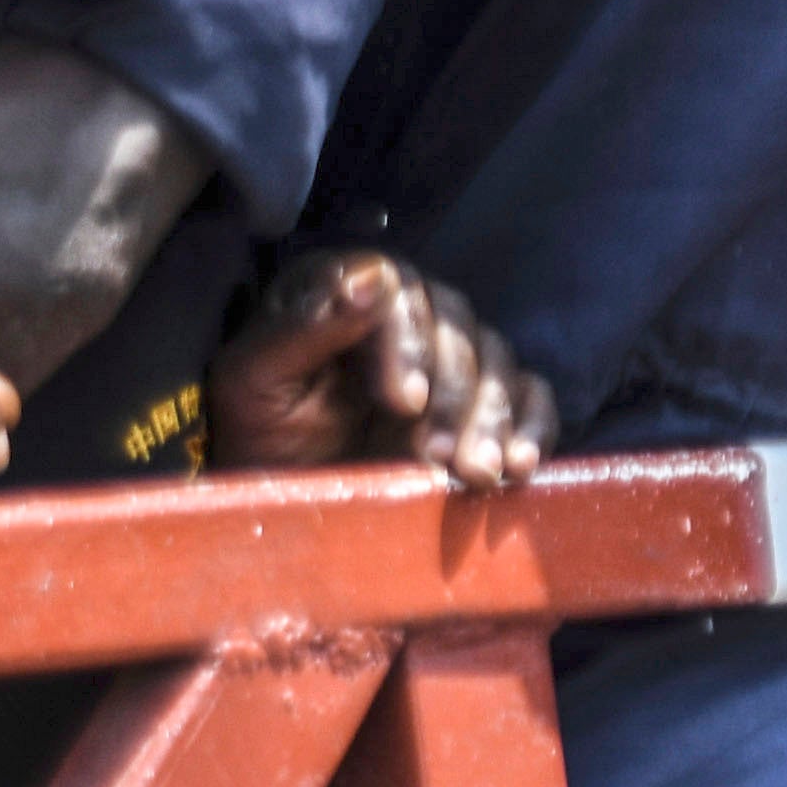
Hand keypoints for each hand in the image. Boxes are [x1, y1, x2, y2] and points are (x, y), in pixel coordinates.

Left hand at [205, 248, 558, 481]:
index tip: (405, 402)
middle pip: (455, 324)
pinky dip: (533, 426)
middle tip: (438, 455)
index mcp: (339, 292)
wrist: (282, 508)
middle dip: (453, 393)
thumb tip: (370, 278)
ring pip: (495, 359)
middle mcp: (401, 314)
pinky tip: (519, 465)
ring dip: (491, 417)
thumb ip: (303, 327)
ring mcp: (446, 358)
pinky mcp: (481, 402)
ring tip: (475, 475)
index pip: (396, 287)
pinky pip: (530, 395)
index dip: (408, 340)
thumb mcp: (253, 382)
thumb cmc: (256, 441)